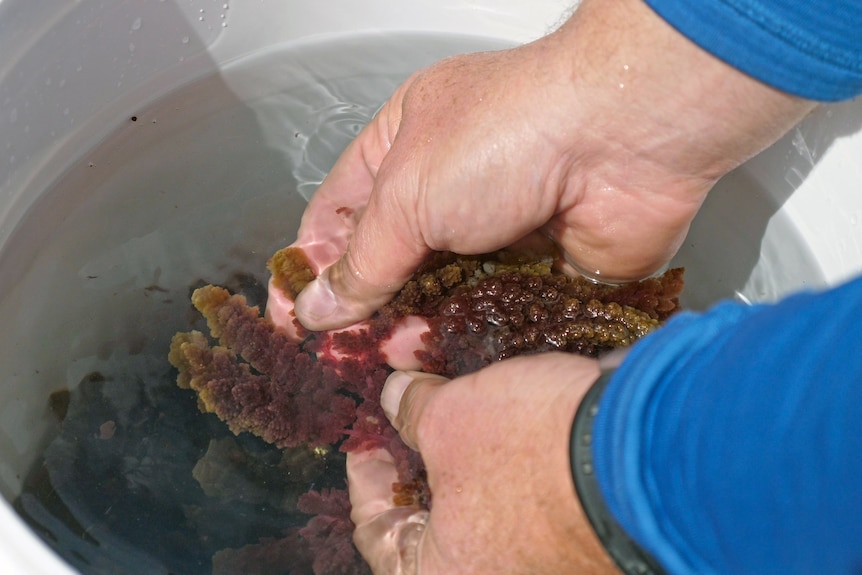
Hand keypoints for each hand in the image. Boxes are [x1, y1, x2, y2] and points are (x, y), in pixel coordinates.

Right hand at [290, 0, 814, 330]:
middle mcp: (447, 191)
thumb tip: (317, 308)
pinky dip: (463, 342)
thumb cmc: (508, 135)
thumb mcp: (407, 194)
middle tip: (336, 359)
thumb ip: (362, 261)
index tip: (288, 318)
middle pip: (388, 265)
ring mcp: (495, 234)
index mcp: (402, 148)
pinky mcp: (537, 274)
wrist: (623, 139)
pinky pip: (488, 319)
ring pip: (436, 299)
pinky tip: (436, 364)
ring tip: (382, 367)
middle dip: (361, 311)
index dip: (308, 266)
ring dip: (408, 332)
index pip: (337, 214)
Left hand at [347, 353, 620, 573]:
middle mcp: (499, 572)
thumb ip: (410, 411)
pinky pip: (529, 486)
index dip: (365, 479)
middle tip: (408, 414)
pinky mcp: (580, 522)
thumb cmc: (533, 452)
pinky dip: (510, 449)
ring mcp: (545, 553)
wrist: (647, 446)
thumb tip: (395, 397)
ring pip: (486, 497)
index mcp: (448, 572)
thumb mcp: (449, 420)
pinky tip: (505, 405)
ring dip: (466, 445)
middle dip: (420, 455)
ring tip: (454, 398)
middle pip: (435, 517)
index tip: (366, 442)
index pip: (378, 535)